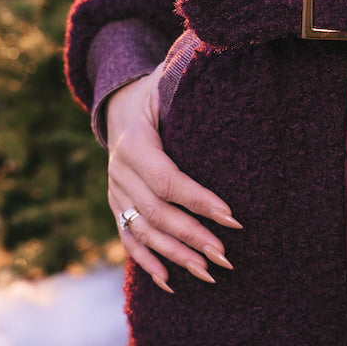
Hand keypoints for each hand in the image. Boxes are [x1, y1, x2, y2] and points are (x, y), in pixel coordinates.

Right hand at [106, 64, 241, 291]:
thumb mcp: (168, 81)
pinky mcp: (116, 208)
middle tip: (227, 255)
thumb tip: (225, 62)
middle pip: (156, 212)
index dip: (198, 199)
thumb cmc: (158, 93)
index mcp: (134, 141)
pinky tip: (171, 283)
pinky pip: (128, 241)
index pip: (166, 178)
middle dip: (193, 236)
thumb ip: (189, 82)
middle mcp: (118, 171)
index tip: (232, 216)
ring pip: (143, 232)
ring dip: (176, 256)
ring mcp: (114, 193)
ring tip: (210, 273)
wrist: (118, 105)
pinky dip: (148, 263)